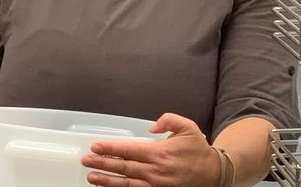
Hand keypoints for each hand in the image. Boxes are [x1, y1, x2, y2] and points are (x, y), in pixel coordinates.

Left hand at [82, 113, 220, 186]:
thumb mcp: (187, 127)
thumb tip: (151, 127)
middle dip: (102, 163)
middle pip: (123, 167)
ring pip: (125, 183)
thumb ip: (168, 120)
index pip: (128, 150)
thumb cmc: (198, 150)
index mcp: (159, 152)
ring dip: (106, 180)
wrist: (213, 173)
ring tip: (91, 177)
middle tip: (86, 161)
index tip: (96, 147)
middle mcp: (154, 170)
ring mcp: (155, 185)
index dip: (110, 148)